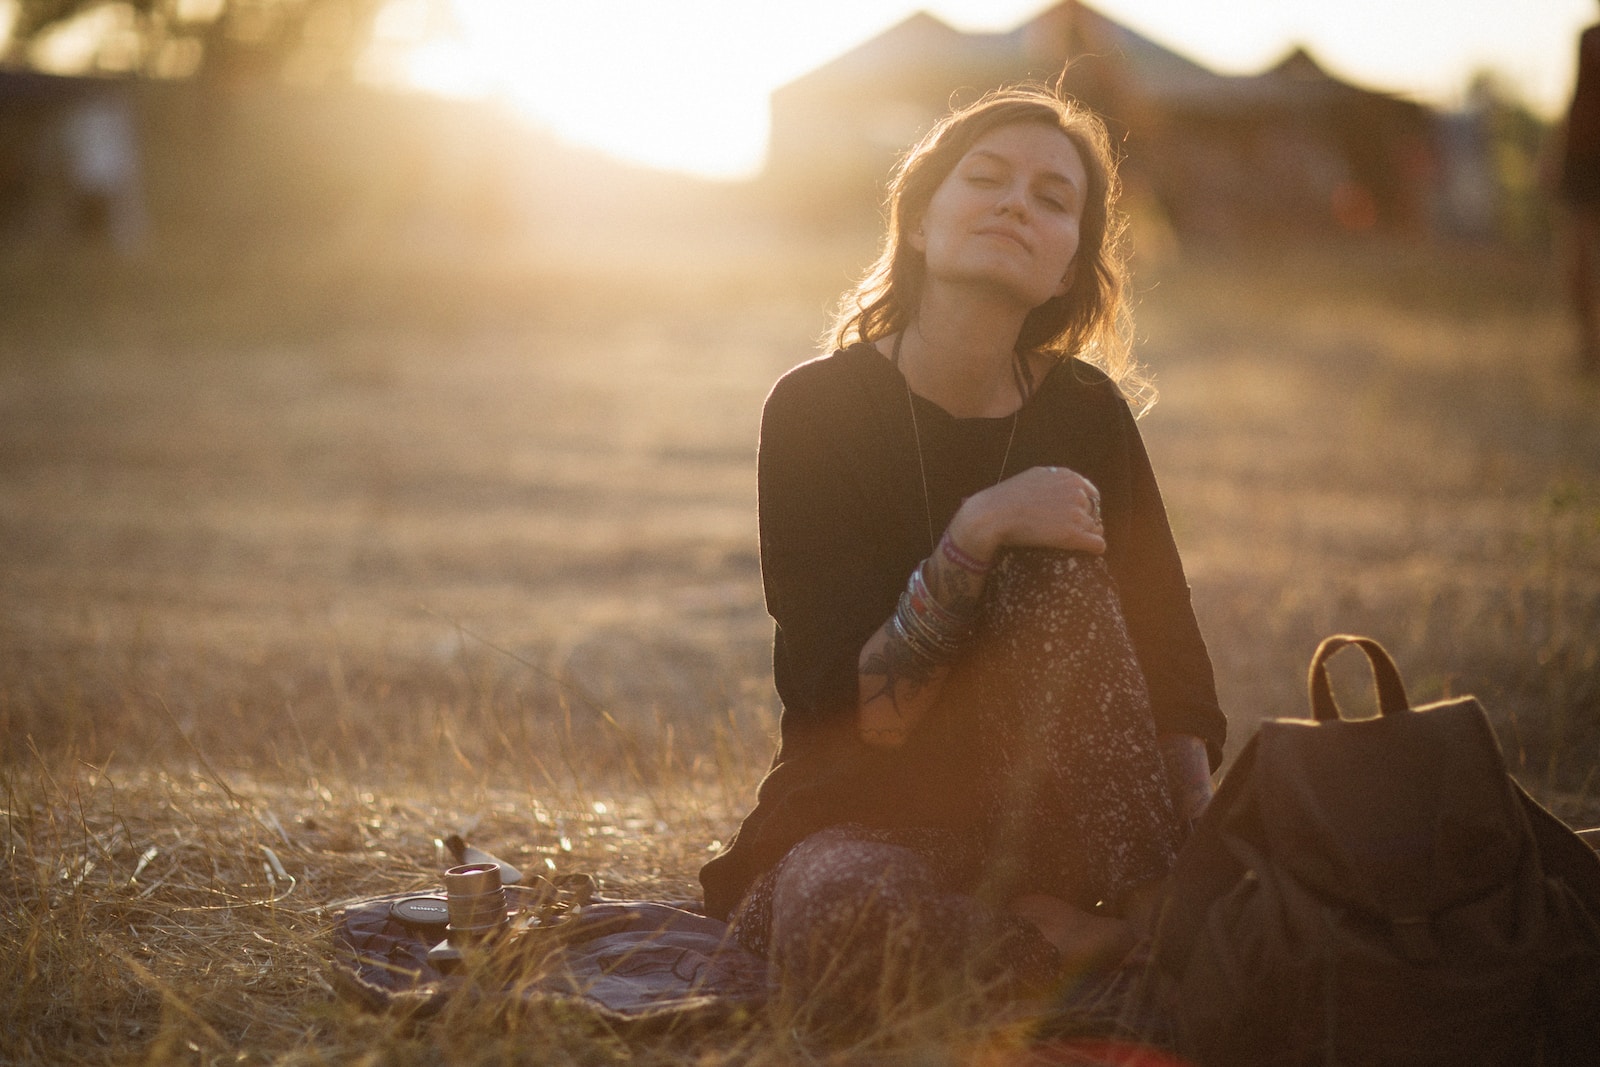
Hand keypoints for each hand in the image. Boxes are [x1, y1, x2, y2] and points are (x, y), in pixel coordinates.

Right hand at [949, 465, 1104, 560]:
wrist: (994, 514)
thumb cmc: (1008, 496)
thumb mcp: (1036, 475)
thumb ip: (1056, 478)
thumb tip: (1066, 483)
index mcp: (1070, 478)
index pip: (1091, 495)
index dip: (1083, 507)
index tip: (1073, 517)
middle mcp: (1077, 494)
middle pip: (1093, 512)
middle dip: (1084, 521)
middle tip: (1065, 531)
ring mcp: (1076, 515)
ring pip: (1094, 529)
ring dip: (1085, 535)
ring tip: (1066, 541)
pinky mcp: (1072, 535)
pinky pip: (1097, 544)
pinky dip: (1094, 548)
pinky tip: (1089, 551)